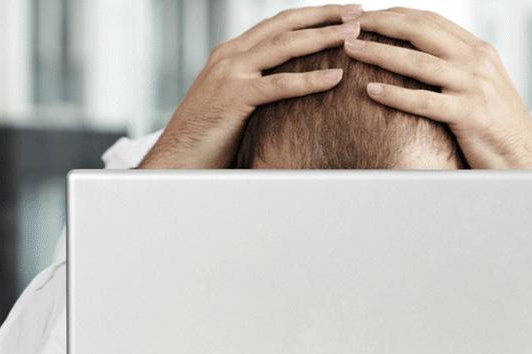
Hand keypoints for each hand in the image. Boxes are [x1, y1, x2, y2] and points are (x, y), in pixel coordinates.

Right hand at [140, 4, 363, 168]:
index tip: (341, 14)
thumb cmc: (207, 141)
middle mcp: (230, 56)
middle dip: (323, 16)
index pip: (277, 25)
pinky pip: (279, 84)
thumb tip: (292, 94)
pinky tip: (336, 77)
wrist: (174, 161)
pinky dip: (310, 79)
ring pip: (285, 46)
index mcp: (231, 54)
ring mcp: (230, 73)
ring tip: (354, 34)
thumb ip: (258, 91)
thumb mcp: (235, 106)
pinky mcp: (234, 97)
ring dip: (323, 37)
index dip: (311, 16)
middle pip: (284, 25)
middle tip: (357, 12)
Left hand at [344, 8, 531, 169]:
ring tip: (351, 49)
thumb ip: (457, 70)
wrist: (528, 160)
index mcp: (480, 51)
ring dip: (379, 53)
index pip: (431, 21)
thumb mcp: (482, 89)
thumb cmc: (499, 130)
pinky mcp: (470, 115)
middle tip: (350, 23)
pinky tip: (371, 91)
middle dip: (382, 24)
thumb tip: (420, 61)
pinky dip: (396, 95)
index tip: (366, 16)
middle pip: (422, 31)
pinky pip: (424, 101)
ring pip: (418, 62)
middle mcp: (478, 62)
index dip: (396, 15)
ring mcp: (475, 87)